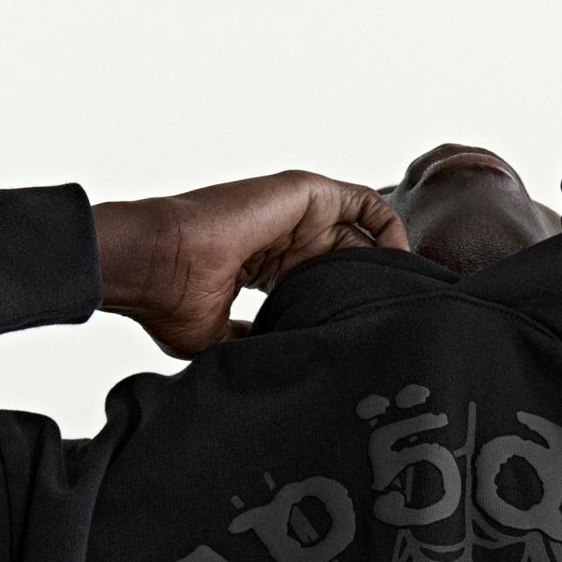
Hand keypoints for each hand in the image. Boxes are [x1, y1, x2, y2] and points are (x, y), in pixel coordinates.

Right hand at [91, 171, 407, 356]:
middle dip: (375, 290)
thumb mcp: (220, 340)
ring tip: (406, 297)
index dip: (346, 310)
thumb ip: (257, 344)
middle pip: (348, 261)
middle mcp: (284, 241)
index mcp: (266, 270)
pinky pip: (364, 205)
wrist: (156, 265)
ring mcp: (295, 217)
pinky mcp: (305, 196)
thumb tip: (283, 365)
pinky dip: (389, 227)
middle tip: (400, 324)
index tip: (368, 340)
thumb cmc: (171, 301)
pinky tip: (400, 263)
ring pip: (361, 234)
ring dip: (388, 262)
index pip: (321, 285)